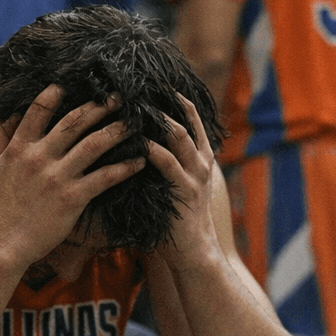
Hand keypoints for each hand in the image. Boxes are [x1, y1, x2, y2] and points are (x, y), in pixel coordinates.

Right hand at [0, 86, 144, 269]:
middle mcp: (39, 157)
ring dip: (117, 130)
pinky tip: (140, 161)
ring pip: (94, 145)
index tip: (68, 84)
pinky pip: (105, 177)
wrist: (3, 243)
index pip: (38, 112)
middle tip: (118, 96)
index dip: (53, 95)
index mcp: (19, 148)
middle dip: (98, 106)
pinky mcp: (74, 197)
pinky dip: (124, 168)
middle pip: (74, 122)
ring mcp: (58, 176)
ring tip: (135, 122)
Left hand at [144, 95, 221, 269]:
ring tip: (134, 103)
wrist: (195, 253)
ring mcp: (195, 174)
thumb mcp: (174, 186)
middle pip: (184, 120)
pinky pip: (167, 162)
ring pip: (178, 135)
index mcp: (201, 158)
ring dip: (156, 118)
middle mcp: (201, 162)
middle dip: (163, 101)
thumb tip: (136, 145)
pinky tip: (136, 139)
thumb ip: (163, 165)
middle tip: (139, 84)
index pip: (190, 119)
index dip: (174, 99)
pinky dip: (151, 148)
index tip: (154, 83)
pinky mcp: (184, 189)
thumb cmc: (176, 220)